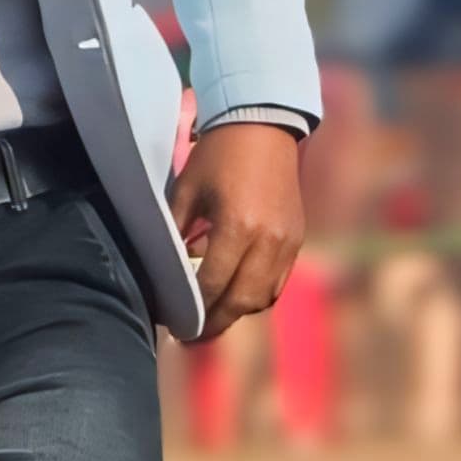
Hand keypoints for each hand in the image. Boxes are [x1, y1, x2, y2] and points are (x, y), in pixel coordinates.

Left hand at [165, 124, 304, 339]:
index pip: (212, 285)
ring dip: (236, 312)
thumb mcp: (187, 191)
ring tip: (211, 316)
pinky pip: (278, 283)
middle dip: (213, 323)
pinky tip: (235, 294)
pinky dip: (256, 295)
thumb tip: (163, 272)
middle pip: (240, 302)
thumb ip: (175, 234)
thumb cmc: (217, 155)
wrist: (263, 125)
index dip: (190, 309)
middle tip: (189, 335)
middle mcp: (267, 241)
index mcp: (237, 227)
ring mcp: (287, 243)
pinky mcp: (297, 240)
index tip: (172, 322)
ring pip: (262, 298)